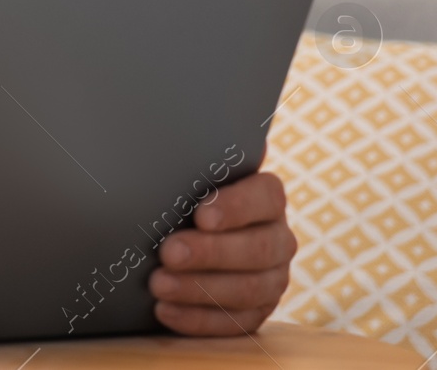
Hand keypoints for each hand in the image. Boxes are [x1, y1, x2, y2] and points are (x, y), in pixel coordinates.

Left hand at [148, 170, 296, 334]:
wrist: (183, 236)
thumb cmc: (182, 194)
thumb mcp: (187, 173)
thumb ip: (193, 156)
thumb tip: (181, 113)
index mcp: (267, 197)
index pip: (265, 197)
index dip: (236, 207)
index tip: (200, 214)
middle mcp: (278, 237)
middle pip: (258, 249)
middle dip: (211, 253)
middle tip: (167, 252)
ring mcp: (273, 278)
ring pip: (250, 290)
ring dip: (200, 289)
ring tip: (157, 285)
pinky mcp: (257, 312)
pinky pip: (237, 324)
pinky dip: (199, 321)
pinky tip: (165, 312)